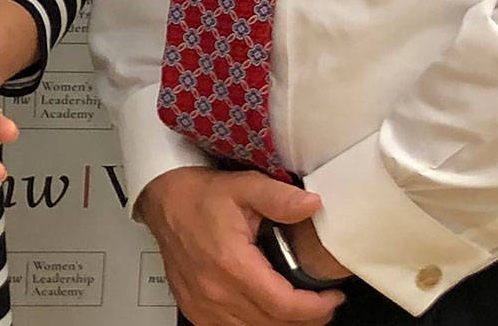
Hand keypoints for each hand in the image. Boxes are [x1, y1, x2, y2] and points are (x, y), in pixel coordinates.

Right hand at [137, 167, 345, 325]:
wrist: (163, 200)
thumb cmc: (200, 194)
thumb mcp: (244, 186)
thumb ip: (279, 198)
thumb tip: (313, 205)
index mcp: (232, 264)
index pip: (283, 305)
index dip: (315, 308)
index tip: (333, 298)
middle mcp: (216, 293)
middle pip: (273, 323)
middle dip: (305, 317)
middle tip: (323, 302)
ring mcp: (203, 307)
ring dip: (281, 321)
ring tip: (300, 304)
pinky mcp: (196, 311)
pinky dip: (256, 323)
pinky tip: (266, 307)